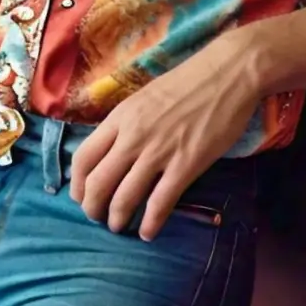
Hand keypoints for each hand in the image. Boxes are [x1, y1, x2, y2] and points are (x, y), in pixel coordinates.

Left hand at [69, 40, 258, 241]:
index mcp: (121, 116)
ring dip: (117, 218)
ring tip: (119, 227)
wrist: (228, 73)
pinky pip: (160, 203)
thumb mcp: (145, 97)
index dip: (78, 184)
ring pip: (125, 197)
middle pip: (98, 182)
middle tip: (98, 217)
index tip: (81, 196)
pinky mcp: (186, 165)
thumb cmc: (188, 81)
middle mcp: (133, 136)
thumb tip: (114, 149)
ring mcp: (159, 151)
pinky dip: (151, 223)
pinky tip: (148, 232)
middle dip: (93, 207)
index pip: (84, 157)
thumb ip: (127, 123)